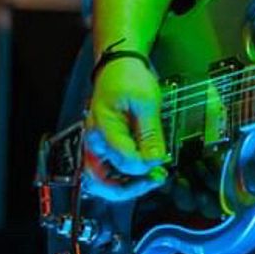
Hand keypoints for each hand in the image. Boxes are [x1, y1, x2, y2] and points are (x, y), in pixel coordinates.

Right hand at [80, 53, 169, 200]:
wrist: (118, 66)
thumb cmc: (128, 78)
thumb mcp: (146, 101)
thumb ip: (151, 133)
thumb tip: (155, 160)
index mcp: (102, 127)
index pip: (122, 158)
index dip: (144, 166)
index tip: (160, 163)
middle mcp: (94, 141)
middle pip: (103, 181)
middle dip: (131, 187)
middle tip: (155, 179)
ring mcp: (97, 146)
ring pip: (105, 182)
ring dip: (129, 186)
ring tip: (152, 177)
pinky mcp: (104, 148)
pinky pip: (110, 172)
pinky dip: (126, 178)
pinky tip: (144, 172)